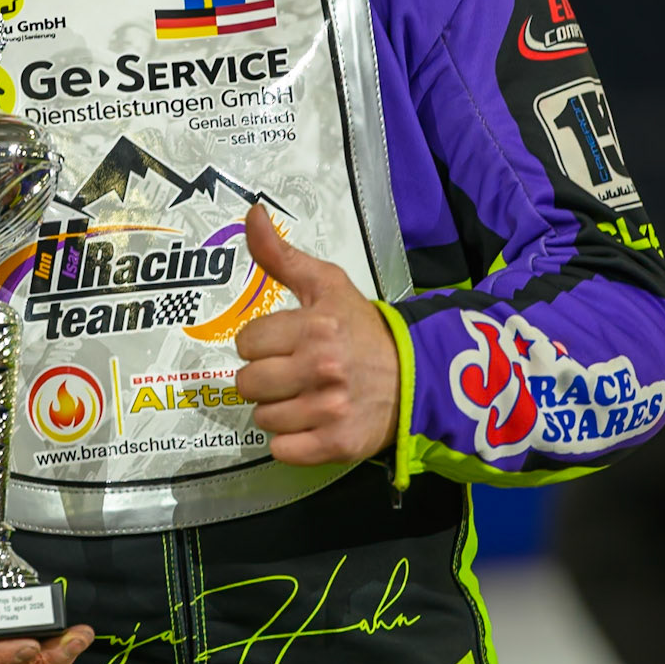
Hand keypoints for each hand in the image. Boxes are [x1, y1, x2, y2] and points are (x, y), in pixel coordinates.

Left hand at [233, 204, 399, 466]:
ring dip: (278, 410)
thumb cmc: (362, 329)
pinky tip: (310, 424)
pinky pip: (282, 450)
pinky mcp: (337, 445)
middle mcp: (321, 368)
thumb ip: (281, 255)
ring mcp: (329, 410)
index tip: (285, 344)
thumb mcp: (327, 285)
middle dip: (264, 378)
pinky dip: (290, 442)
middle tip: (291, 373)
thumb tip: (250, 213)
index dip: (261, 344)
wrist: (417, 376)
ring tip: (304, 398)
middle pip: (248, 383)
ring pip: (263, 418)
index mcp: (315, 326)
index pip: (248, 342)